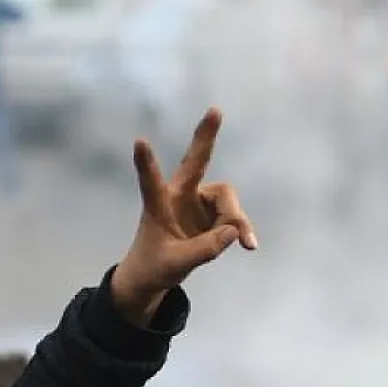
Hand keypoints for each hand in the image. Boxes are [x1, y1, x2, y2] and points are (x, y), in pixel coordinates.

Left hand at [113, 108, 256, 325]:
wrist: (154, 276)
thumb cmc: (154, 266)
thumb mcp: (176, 264)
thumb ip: (205, 249)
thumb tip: (233, 231)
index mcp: (158, 205)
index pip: (150, 182)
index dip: (146, 163)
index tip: (139, 141)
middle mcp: (179, 196)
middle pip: (196, 162)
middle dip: (206, 137)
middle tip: (215, 110)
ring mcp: (198, 202)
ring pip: (227, 199)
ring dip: (235, 218)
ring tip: (244, 244)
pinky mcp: (213, 213)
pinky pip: (234, 216)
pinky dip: (241, 229)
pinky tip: (249, 245)